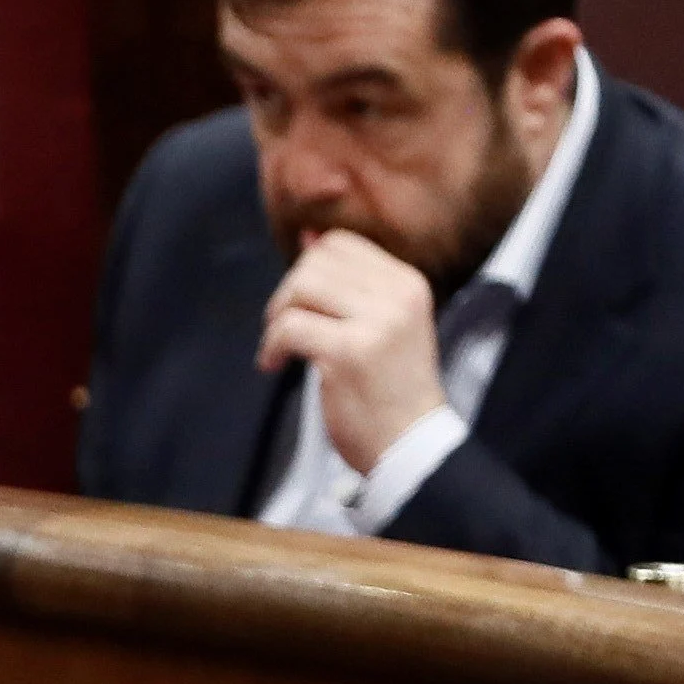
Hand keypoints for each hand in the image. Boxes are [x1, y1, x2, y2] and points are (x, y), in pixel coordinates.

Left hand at [257, 228, 449, 471]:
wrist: (412, 447)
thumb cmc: (391, 392)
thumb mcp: (383, 326)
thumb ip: (349, 285)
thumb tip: (308, 236)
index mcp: (407, 284)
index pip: (341, 244)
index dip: (307, 269)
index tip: (301, 304)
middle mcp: (397, 296)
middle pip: (315, 262)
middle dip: (287, 294)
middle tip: (283, 328)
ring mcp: (375, 323)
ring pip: (300, 287)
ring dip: (277, 317)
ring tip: (279, 346)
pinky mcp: (348, 353)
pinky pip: (290, 327)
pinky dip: (272, 345)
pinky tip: (275, 365)